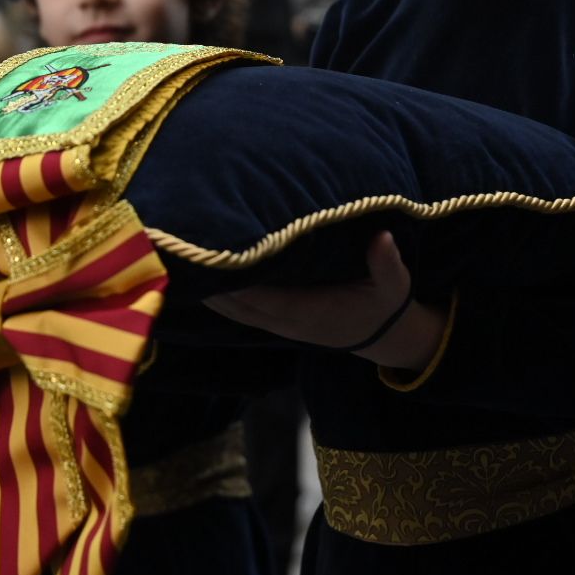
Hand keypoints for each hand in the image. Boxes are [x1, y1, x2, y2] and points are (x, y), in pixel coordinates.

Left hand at [204, 232, 446, 371]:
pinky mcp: (277, 320)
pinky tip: (199, 277)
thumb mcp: (394, 284)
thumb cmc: (385, 304)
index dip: (237, 284)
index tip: (214, 260)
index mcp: (310, 312)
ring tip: (180, 263)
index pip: (264, 297)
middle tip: (183, 253)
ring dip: (209, 291)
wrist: (384, 336)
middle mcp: (288, 320)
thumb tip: (383, 238)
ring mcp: (280, 323)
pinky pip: (240, 311)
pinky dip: (219, 297)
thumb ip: (386, 262)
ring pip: (234, 310)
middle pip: (239, 305)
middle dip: (212, 283)